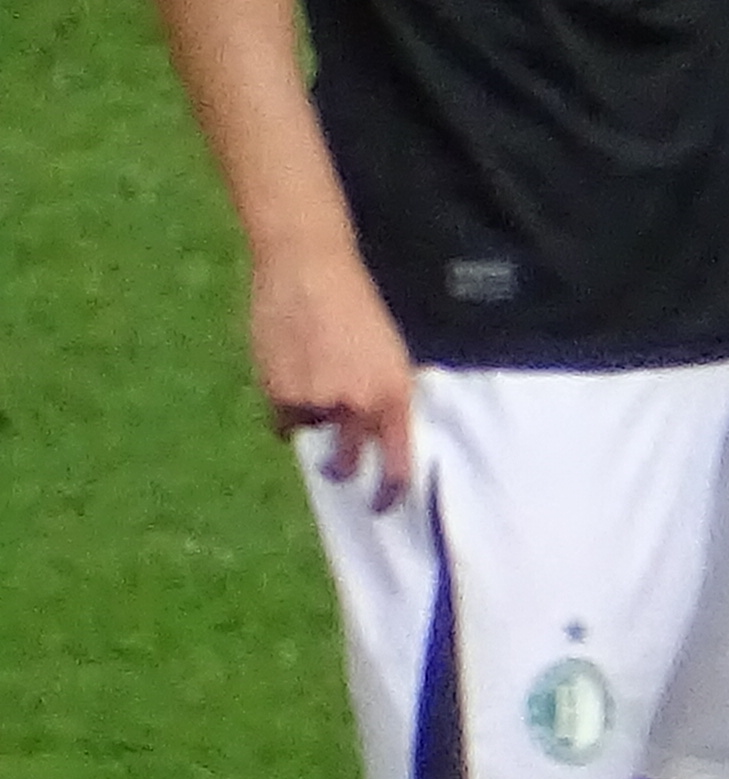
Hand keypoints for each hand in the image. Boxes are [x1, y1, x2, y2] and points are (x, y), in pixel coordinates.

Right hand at [253, 243, 416, 509]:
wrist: (312, 272)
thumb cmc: (357, 308)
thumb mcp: (390, 354)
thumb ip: (385, 396)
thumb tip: (379, 438)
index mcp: (394, 395)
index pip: (398, 462)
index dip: (390, 492)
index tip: (381, 506)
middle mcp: (358, 405)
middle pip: (349, 463)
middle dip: (342, 469)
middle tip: (338, 468)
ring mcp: (316, 401)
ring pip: (311, 435)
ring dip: (311, 420)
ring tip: (313, 378)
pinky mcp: (279, 392)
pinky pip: (283, 420)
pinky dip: (286, 408)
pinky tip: (291, 374)